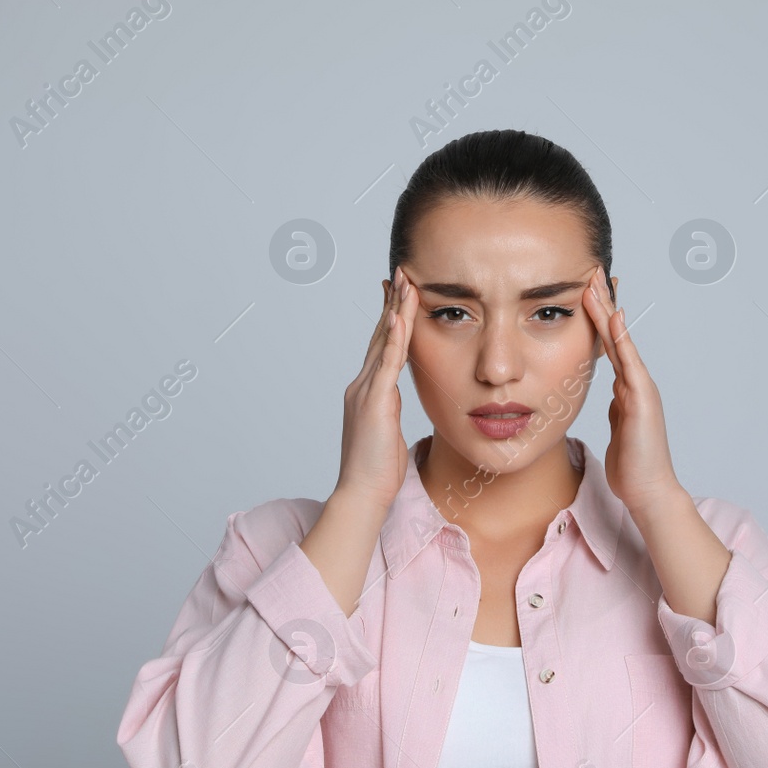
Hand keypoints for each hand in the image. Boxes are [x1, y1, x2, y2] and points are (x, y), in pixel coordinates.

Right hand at [333, 265, 420, 511]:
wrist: (362, 493)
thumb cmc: (376, 472)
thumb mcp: (387, 434)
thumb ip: (389, 414)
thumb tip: (396, 406)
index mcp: (367, 393)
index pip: (380, 347)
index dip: (390, 319)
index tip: (398, 294)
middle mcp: (362, 386)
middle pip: (379, 335)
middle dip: (391, 303)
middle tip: (400, 273)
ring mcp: (366, 392)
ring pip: (383, 342)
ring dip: (395, 310)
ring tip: (405, 282)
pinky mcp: (374, 402)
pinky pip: (387, 363)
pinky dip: (393, 338)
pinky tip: (399, 316)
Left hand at [581, 269, 682, 513]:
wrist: (649, 491)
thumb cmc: (632, 464)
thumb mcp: (618, 427)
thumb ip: (617, 406)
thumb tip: (611, 393)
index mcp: (627, 387)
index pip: (609, 343)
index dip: (599, 315)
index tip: (586, 288)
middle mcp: (636, 382)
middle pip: (616, 333)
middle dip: (603, 301)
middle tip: (591, 270)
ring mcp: (641, 389)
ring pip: (620, 342)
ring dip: (606, 311)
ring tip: (594, 283)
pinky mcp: (642, 400)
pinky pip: (629, 364)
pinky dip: (621, 340)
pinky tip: (613, 319)